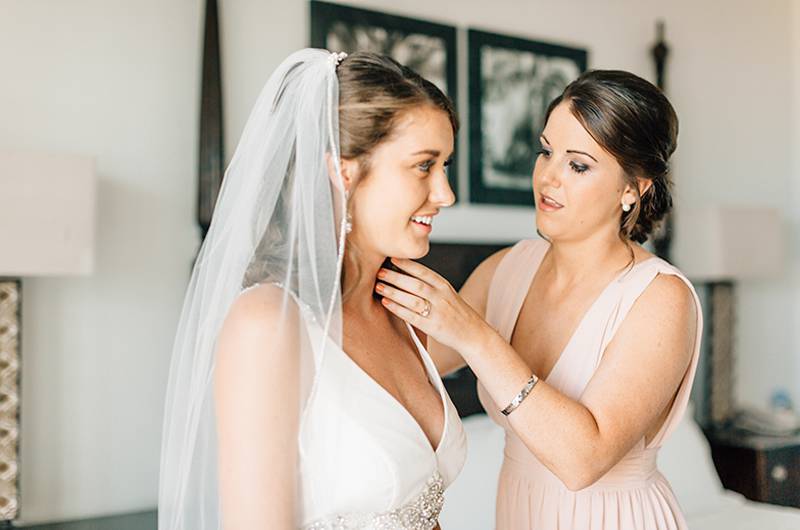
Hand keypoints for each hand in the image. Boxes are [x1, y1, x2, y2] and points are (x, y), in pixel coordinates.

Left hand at [375, 258, 492, 353]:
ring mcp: (437, 312)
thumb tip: (403, 272)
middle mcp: (441, 297)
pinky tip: (386, 303)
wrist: (472, 332)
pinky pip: (411, 317)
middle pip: (415, 284)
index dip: (406, 264)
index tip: (391, 258)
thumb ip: (429, 284)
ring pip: (412, 299)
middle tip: (379, 272)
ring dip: (393, 292)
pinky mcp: (432, 327)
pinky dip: (397, 309)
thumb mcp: (446, 292)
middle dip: (395, 277)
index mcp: (444, 285)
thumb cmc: (455, 311)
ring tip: (379, 287)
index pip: (423, 271)